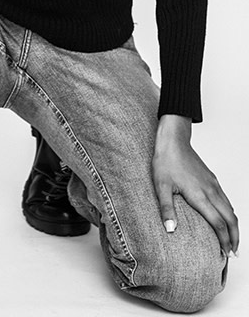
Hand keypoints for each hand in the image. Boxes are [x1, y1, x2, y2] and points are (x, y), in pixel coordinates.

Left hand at [152, 115, 238, 257]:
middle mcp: (211, 191)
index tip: (224, 254)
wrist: (173, 140)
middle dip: (234, 238)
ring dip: (234, 226)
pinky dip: (230, 213)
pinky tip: (225, 218)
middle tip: (233, 253)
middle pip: (231, 219)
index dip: (224, 241)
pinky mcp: (212, 179)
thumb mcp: (161, 186)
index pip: (218, 224)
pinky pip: (226, 200)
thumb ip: (166, 209)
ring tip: (231, 240)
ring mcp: (213, 184)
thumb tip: (170, 230)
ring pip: (231, 209)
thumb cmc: (166, 161)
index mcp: (199, 195)